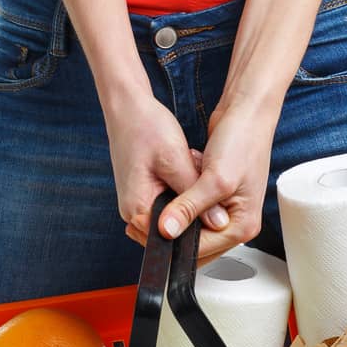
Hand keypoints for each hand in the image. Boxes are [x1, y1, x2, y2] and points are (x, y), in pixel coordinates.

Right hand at [104, 93, 229, 243]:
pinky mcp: (146, 191)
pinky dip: (184, 187)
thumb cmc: (145, 128)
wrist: (128, 107)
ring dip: (191, 196)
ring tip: (194, 167)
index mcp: (136, 210)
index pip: (172, 240)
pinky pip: (171, 199)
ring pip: (177, 213)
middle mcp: (134, 211)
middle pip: (175, 228)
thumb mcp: (176, 161)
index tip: (216, 212)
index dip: (198, 231)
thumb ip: (195, 196)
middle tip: (204, 180)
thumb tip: (218, 223)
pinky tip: (188, 165)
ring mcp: (139, 201)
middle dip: (195, 210)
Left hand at [127, 96, 278, 264]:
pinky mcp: (216, 193)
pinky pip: (191, 205)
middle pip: (195, 240)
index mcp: (241, 226)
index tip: (150, 226)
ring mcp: (225, 207)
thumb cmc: (243, 141)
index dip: (174, 240)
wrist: (248, 111)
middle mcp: (235, 221)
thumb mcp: (215, 179)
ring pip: (190, 222)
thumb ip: (189, 208)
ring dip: (178, 207)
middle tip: (157, 203)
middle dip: (175, 222)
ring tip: (173, 184)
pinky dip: (182, 193)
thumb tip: (166, 231)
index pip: (200, 250)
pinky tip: (182, 174)